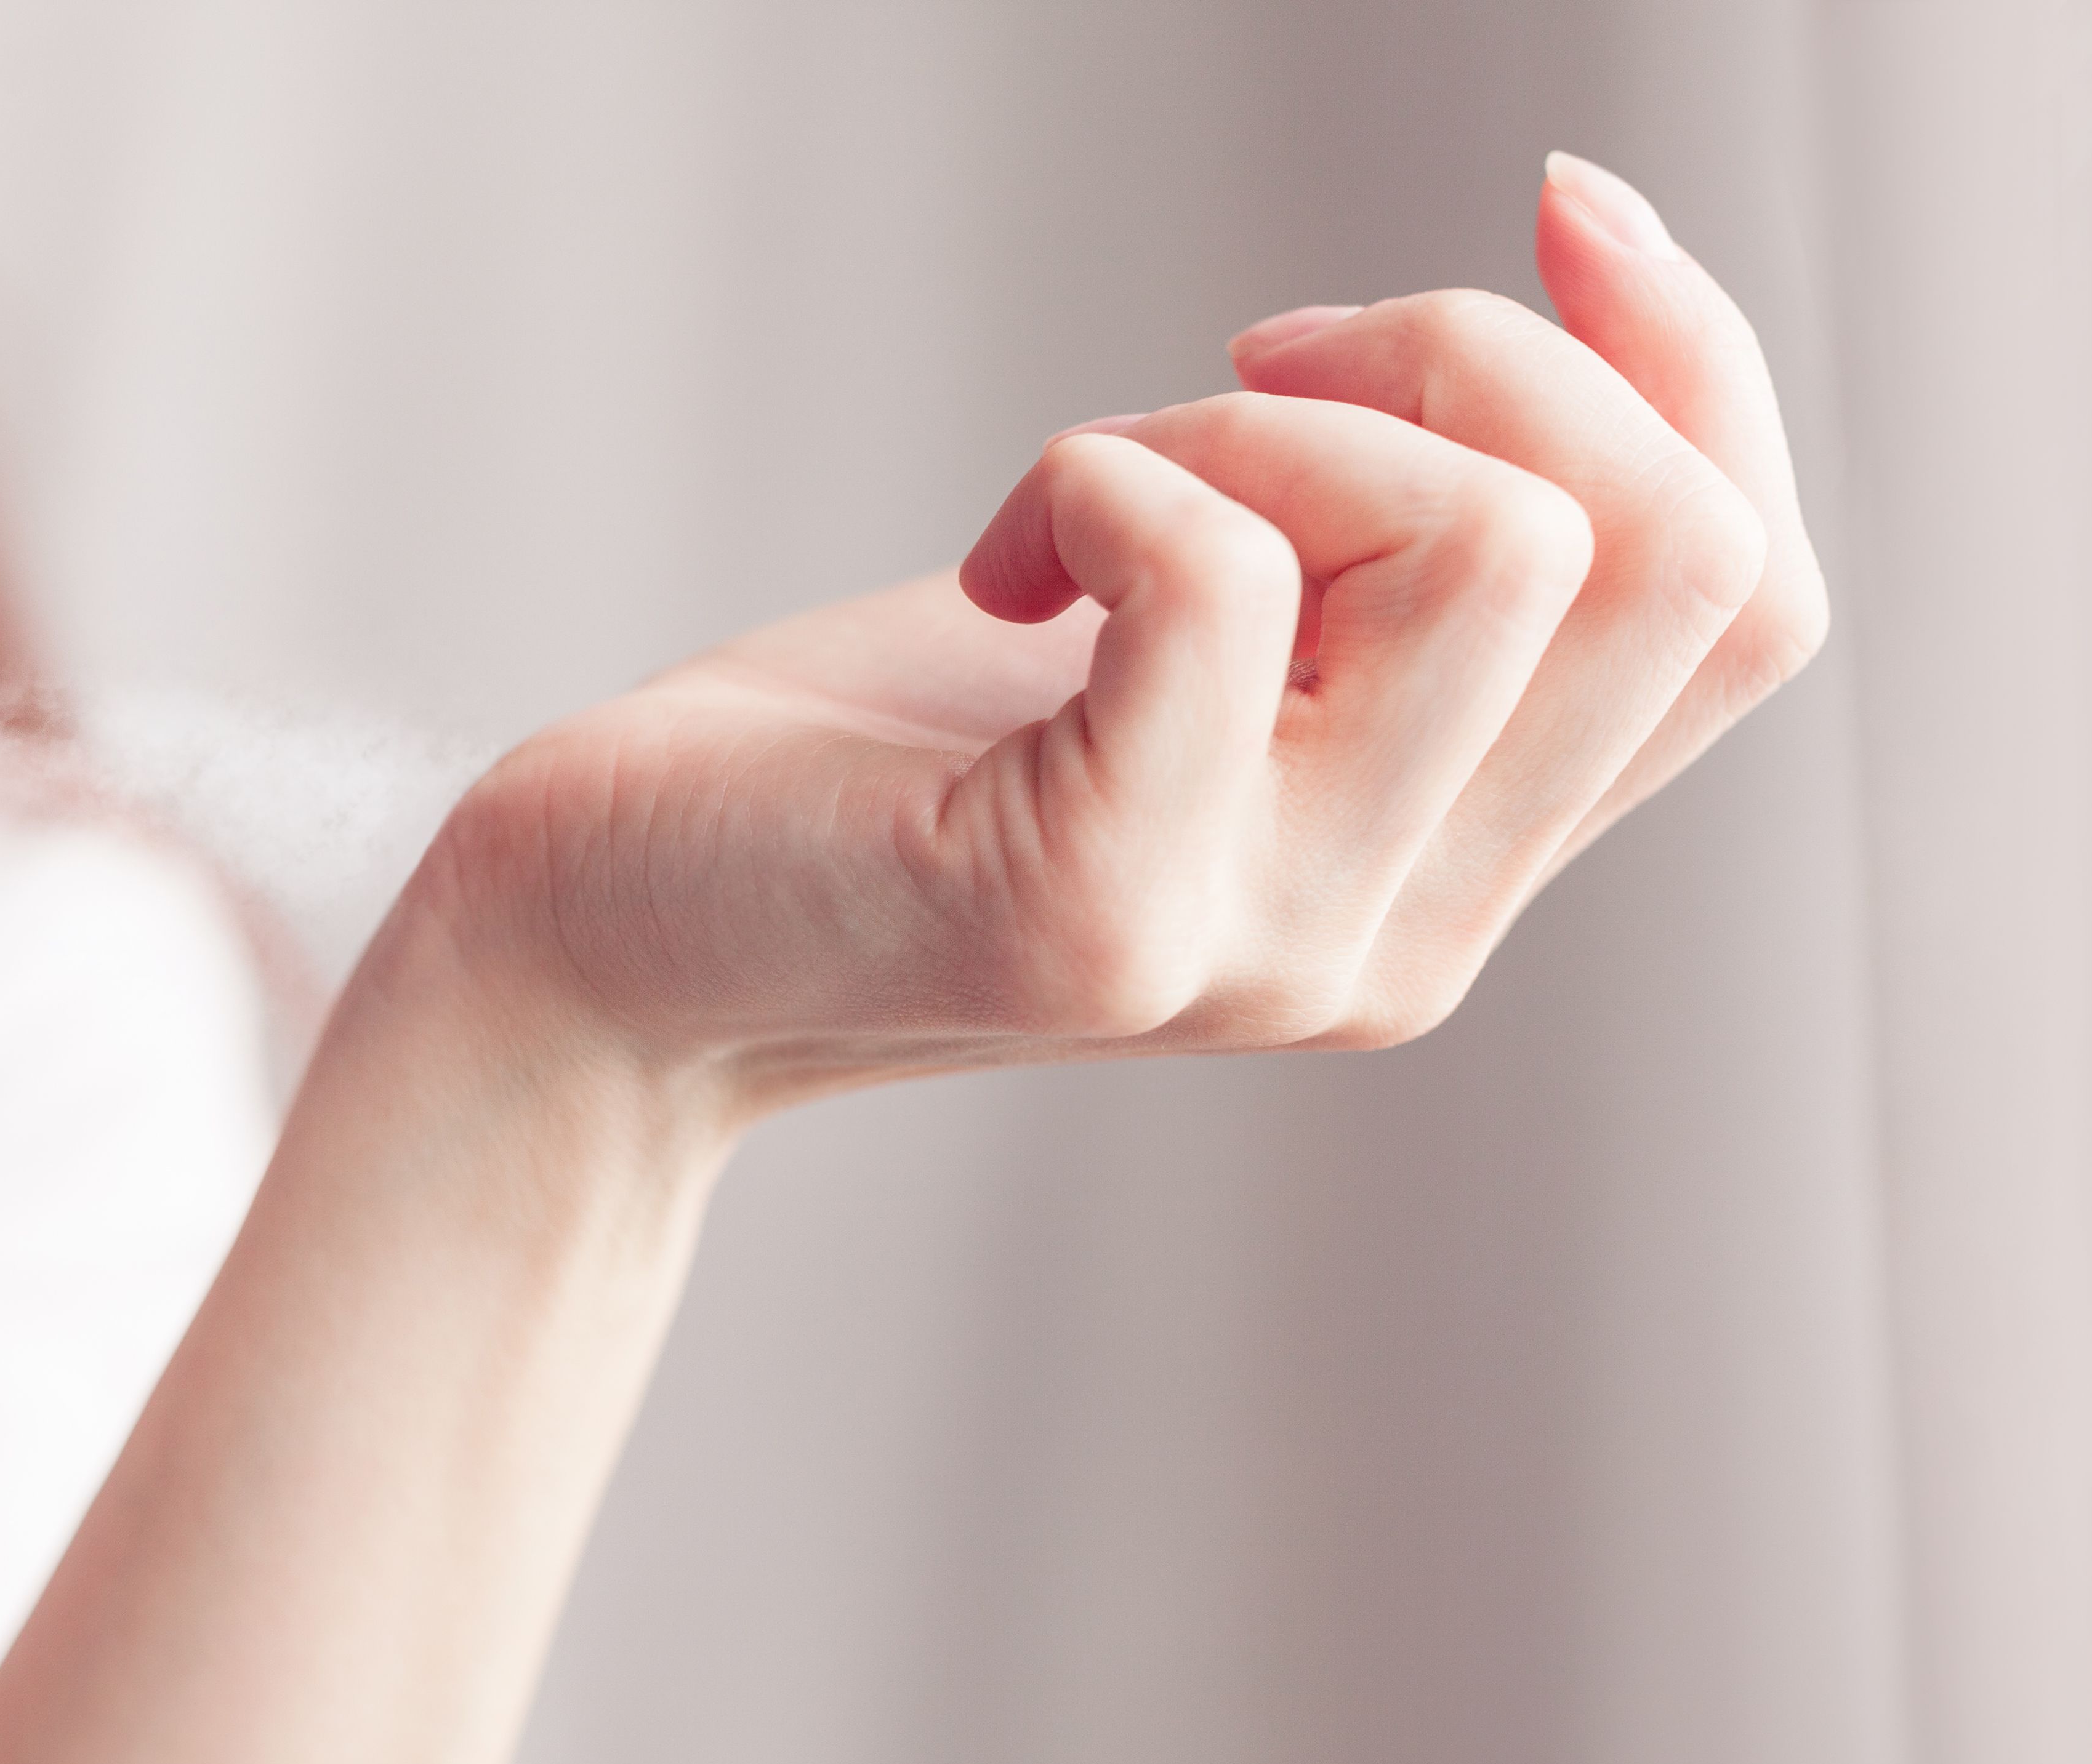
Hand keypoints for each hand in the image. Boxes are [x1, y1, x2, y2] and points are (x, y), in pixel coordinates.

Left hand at [416, 156, 1826, 1109]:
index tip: (1541, 220)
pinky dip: (1100, 475)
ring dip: (1265, 418)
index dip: (1692, 370)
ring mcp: (1261, 947)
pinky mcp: (1090, 911)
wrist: (610, 937)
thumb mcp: (1190, 633)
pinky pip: (1213, 572)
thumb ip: (1383, 553)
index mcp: (1450, 868)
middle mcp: (1399, 942)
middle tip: (1236, 371)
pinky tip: (998, 561)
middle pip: (1670, 553)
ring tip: (1087, 493)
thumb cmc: (871, 757)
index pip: (1749, 606)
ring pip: (1490, 540)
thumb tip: (1580, 280)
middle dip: (1471, 358)